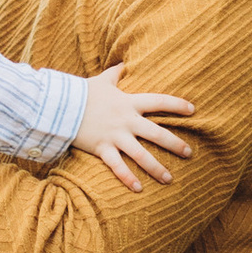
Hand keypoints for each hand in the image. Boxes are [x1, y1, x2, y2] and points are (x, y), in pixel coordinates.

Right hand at [73, 64, 196, 191]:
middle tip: (189, 153)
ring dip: (157, 168)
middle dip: (175, 144)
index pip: (159, 101)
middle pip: (156, 133)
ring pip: (141, 155)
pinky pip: (117, 166)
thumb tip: (122, 63)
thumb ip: (114, 73)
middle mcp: (126, 121)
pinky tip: (139, 189)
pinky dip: (128, 179)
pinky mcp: (102, 148)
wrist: (59, 104)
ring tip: (169, 178)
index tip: (192, 110)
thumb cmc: (81, 92)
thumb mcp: (101, 80)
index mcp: (129, 102)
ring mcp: (115, 136)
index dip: (176, 105)